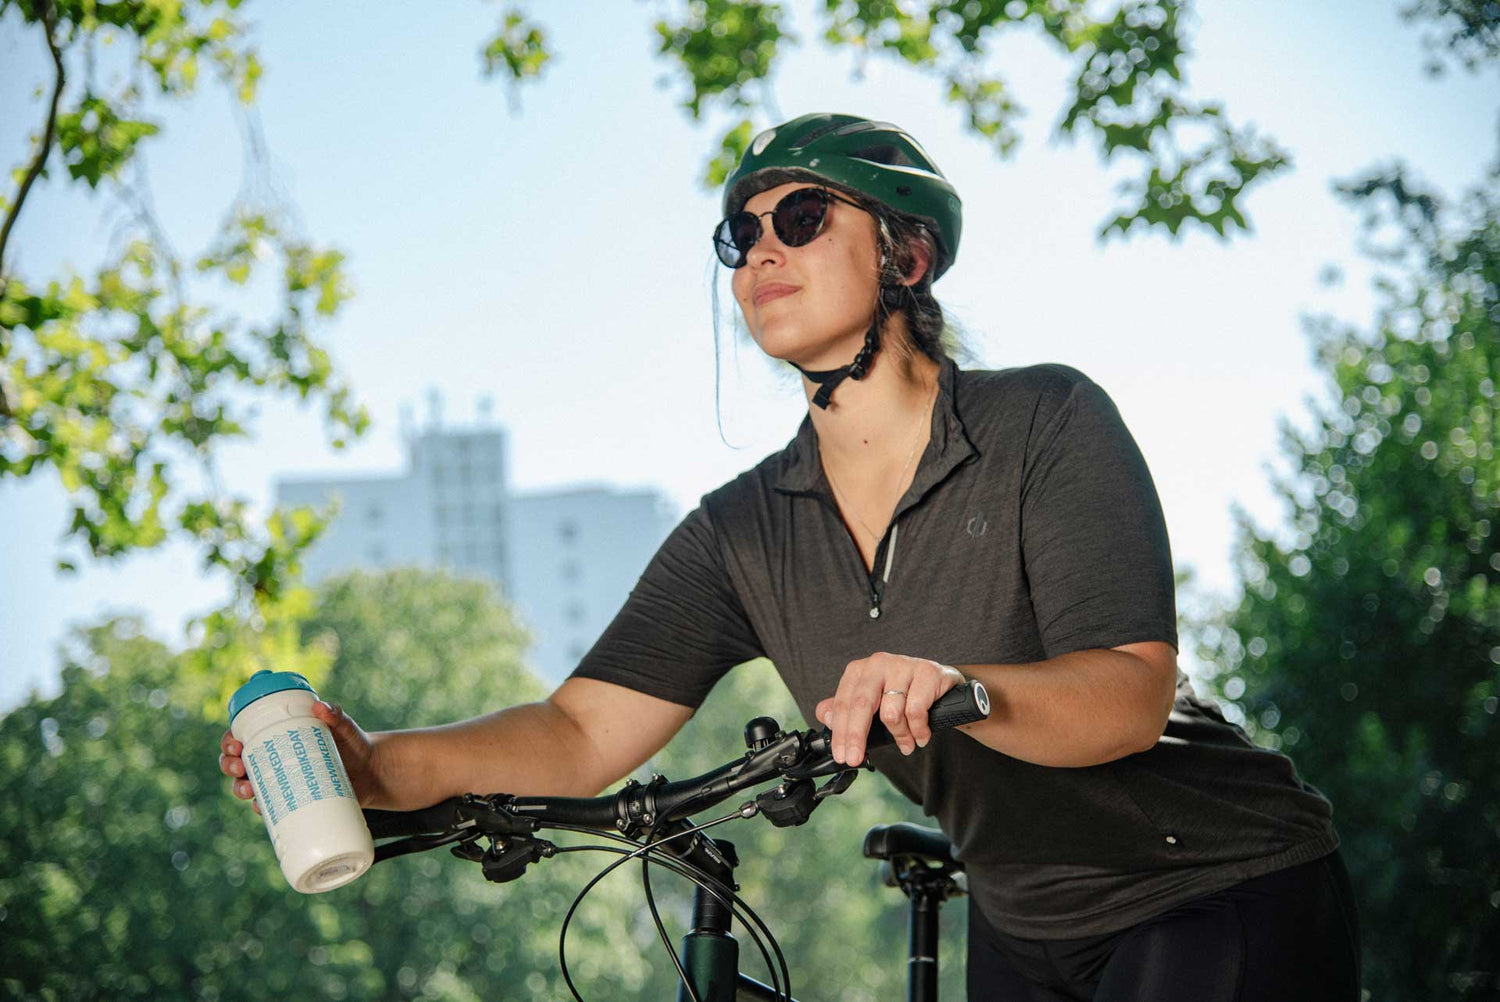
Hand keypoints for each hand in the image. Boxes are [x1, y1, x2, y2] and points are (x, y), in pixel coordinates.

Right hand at [220, 700, 384, 811]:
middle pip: (238, 761)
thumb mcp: (344, 726)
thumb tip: (321, 707)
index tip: (235, 743)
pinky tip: (259, 808)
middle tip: (240, 766)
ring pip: (247, 785)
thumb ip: (335, 714)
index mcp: (278, 735)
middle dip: (229, 765)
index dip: (230, 740)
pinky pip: (268, 807)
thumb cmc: (354, 743)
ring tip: (249, 790)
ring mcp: (281, 781)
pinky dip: (260, 808)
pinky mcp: (292, 800)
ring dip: (239, 788)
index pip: (244, 734)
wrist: (372, 772)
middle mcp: (274, 758)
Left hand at [814, 653, 965, 764]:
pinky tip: (921, 736)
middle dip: (856, 736)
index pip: (843, 703)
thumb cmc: (903, 694)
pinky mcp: (927, 672)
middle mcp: (879, 663)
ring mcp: (903, 665)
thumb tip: (827, 717)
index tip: (841, 755)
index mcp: (860, 670)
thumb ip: (846, 710)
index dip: (840, 732)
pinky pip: (916, 711)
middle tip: (855, 759)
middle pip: (861, 705)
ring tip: (906, 743)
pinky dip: (918, 731)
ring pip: (891, 712)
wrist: (943, 685)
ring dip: (899, 736)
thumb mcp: (872, 702)